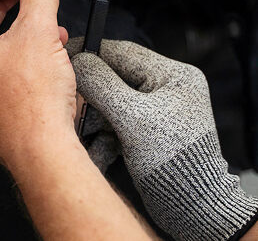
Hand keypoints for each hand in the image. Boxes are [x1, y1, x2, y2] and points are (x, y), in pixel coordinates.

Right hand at [72, 40, 257, 240]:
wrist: (193, 206)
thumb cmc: (177, 164)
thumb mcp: (133, 118)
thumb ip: (102, 85)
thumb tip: (79, 59)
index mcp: (173, 75)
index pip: (121, 52)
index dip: (90, 54)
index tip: (63, 55)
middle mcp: (167, 88)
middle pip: (114, 78)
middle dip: (92, 96)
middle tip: (72, 103)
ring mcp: (158, 110)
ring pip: (112, 102)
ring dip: (95, 119)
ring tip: (85, 133)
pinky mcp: (149, 132)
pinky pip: (118, 122)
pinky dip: (105, 136)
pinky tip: (100, 150)